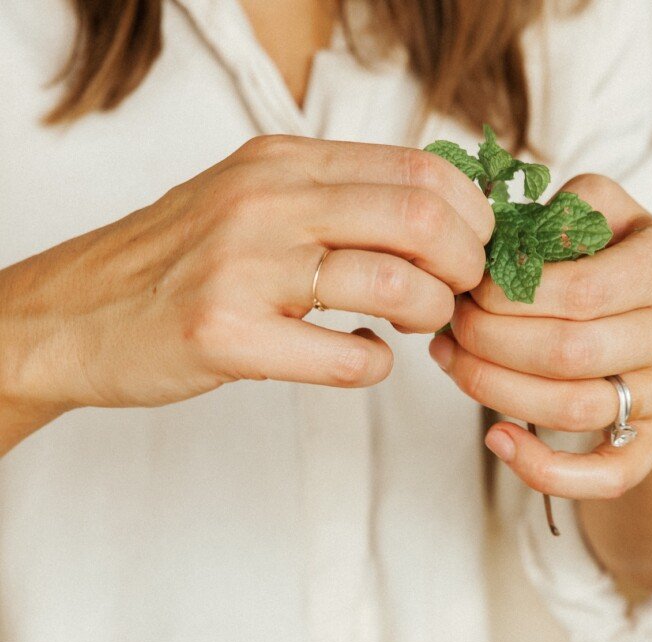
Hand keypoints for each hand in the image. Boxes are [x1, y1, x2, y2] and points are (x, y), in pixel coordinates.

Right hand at [0, 136, 491, 429]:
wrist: (76, 314)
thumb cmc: (177, 264)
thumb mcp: (252, 199)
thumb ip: (332, 198)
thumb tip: (435, 214)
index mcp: (282, 162)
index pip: (420, 167)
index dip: (471, 216)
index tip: (471, 251)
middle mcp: (266, 202)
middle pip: (421, 217)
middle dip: (466, 267)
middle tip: (457, 295)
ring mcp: (244, 268)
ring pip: (393, 283)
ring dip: (428, 316)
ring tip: (410, 326)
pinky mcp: (226, 336)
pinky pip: (346, 358)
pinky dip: (374, 365)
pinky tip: (360, 357)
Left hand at [429, 174, 651, 499]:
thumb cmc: (624, 264)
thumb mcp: (608, 213)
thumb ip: (562, 213)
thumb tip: (500, 242)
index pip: (578, 291)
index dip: (508, 296)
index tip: (468, 289)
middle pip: (568, 353)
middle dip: (490, 342)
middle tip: (452, 327)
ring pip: (573, 410)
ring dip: (496, 392)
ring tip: (454, 364)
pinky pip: (605, 476)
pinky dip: (543, 469)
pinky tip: (496, 440)